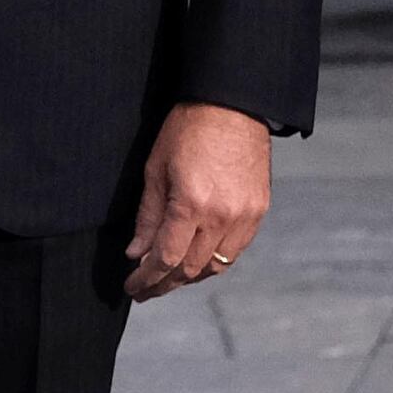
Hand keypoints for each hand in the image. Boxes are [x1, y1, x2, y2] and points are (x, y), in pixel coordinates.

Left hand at [123, 102, 273, 301]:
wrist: (233, 104)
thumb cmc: (189, 128)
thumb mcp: (155, 170)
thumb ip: (147, 217)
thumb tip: (136, 253)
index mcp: (192, 204)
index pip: (165, 259)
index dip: (146, 279)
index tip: (133, 288)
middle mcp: (222, 217)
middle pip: (190, 269)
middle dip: (164, 284)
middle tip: (146, 289)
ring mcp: (245, 216)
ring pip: (215, 266)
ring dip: (189, 276)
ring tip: (168, 277)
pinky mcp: (259, 211)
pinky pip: (235, 251)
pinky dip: (214, 261)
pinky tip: (197, 259)